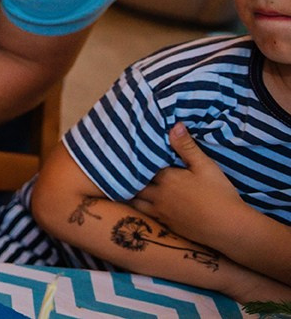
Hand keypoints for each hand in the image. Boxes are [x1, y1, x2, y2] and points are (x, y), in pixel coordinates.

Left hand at [130, 123, 243, 243]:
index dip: (138, 160)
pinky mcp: (167, 226)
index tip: (131, 153)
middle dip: (129, 177)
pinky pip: (146, 215)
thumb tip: (174, 125)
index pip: (143, 166)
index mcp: (166, 178)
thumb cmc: (219, 194)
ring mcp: (161, 212)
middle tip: (123, 169)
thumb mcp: (205, 166)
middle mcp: (158, 195)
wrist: (230, 228)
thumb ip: (187, 147)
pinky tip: (142, 205)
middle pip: (135, 184)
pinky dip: (140, 209)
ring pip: (136, 201)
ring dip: (132, 194)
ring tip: (126, 186)